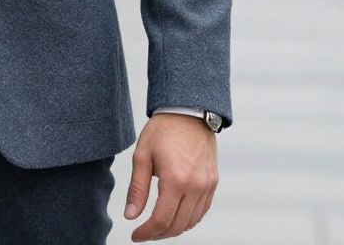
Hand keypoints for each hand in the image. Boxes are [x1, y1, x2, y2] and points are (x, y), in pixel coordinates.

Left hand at [124, 112, 218, 240]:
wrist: (189, 111)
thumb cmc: (163, 130)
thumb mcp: (142, 155)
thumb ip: (137, 188)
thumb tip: (131, 216)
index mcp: (175, 179)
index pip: (162, 219)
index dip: (147, 233)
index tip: (135, 236)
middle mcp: (195, 186)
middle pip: (177, 225)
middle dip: (158, 234)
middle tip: (144, 233)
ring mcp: (207, 185)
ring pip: (191, 222)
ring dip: (173, 229)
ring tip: (157, 226)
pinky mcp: (213, 183)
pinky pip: (201, 211)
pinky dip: (188, 220)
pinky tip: (175, 216)